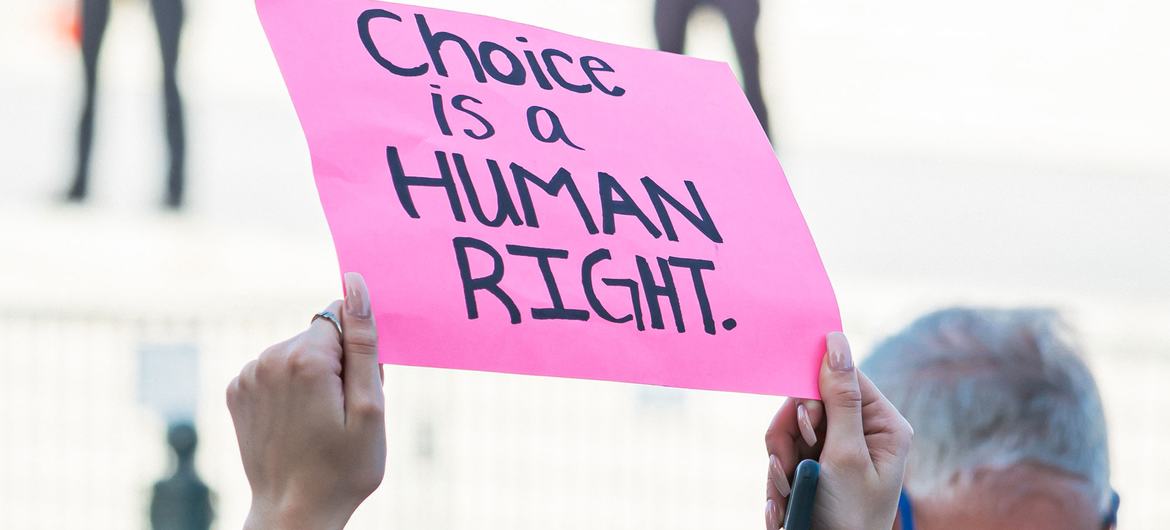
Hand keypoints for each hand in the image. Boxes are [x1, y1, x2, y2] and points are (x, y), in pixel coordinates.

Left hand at [227, 272, 385, 529]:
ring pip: (296, 352)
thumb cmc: (343, 467)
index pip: (343, 317)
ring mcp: (247, 376)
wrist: (295, 513)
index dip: (358, 352)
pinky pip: (273, 370)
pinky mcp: (236, 391)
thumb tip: (356, 286)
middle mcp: (269, 358)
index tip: (357, 389)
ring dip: (312, 376)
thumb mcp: (369, 407)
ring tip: (318, 421)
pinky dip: (288, 388)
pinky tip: (295, 422)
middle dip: (337, 363)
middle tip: (342, 412)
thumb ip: (363, 342)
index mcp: (306, 359)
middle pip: (319, 335)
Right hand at [764, 332, 912, 528]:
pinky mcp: (811, 468)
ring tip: (786, 492)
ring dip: (779, 462)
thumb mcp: (845, 455)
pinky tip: (784, 504)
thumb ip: (839, 398)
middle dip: (789, 435)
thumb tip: (835, 341)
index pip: (842, 377)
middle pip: (808, 402)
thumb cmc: (849, 516)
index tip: (805, 421)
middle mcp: (860, 432)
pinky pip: (781, 454)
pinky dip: (777, 478)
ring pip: (787, 430)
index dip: (814, 393)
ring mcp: (833, 451)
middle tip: (790, 467)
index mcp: (883, 424)